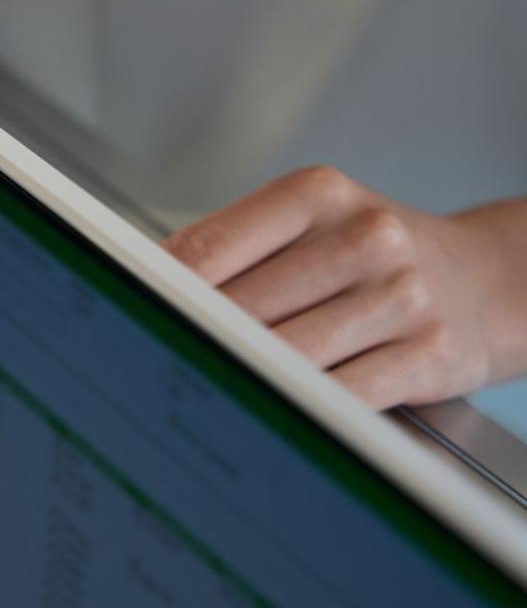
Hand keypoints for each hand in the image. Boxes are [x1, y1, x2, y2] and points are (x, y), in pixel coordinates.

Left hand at [164, 167, 526, 408]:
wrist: (487, 280)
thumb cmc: (376, 255)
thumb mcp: (312, 223)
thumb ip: (236, 248)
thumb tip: (148, 288)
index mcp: (319, 194)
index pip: (210, 247)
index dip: (157, 290)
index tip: (119, 314)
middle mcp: (365, 237)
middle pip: (242, 305)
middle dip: (193, 340)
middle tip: (144, 365)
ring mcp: (401, 296)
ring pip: (287, 352)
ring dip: (237, 377)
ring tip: (193, 392)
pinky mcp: (430, 354)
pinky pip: (342, 393)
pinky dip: (296, 407)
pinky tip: (264, 413)